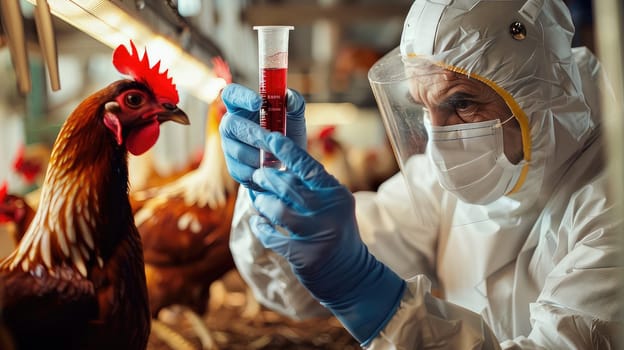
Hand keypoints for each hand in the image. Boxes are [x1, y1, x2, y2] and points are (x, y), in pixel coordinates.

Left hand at [219, 118, 405, 344]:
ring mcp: (316, 234)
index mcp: (335, 193)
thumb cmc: (334, 229)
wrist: (350, 273)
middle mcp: (328, 210)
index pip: (307, 165)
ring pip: (276, 210)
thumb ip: (311, 184)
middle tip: (257, 176)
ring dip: (262, 204)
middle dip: (266, 179)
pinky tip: (259, 223)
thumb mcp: (332, 202)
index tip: (269, 139)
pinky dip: (261, 227)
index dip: (286, 150)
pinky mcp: (303, 255)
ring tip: (259, 201)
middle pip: (287, 186)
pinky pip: (271, 236)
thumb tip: (277, 163)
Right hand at [220, 83, 305, 188]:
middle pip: (231, 125)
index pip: (232, 94)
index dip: (241, 96)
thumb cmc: (288, 134)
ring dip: (260, 155)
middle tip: (273, 139)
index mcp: (242, 107)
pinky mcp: (234, 168)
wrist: (288, 165)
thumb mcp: (294, 118)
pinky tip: (272, 170)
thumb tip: (291, 98)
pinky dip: (260, 172)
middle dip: (254, 133)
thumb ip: (295, 104)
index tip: (259, 102)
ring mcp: (229, 147)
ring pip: (238, 151)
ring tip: (278, 157)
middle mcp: (230, 125)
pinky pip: (243, 171)